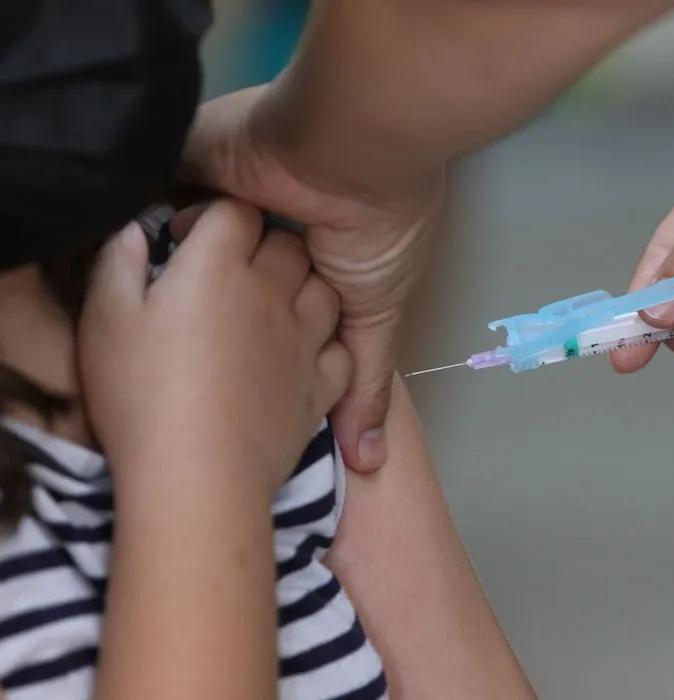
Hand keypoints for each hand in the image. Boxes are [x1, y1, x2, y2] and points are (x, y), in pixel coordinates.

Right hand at [79, 200, 351, 494]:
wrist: (197, 476)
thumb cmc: (140, 395)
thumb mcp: (105, 320)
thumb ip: (119, 262)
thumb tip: (135, 228)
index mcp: (218, 266)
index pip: (236, 212)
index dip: (216, 216)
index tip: (191, 239)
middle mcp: (273, 292)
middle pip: (289, 244)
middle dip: (266, 245)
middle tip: (235, 272)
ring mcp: (306, 340)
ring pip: (325, 290)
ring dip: (305, 288)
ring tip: (275, 307)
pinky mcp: (324, 386)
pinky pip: (342, 349)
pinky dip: (328, 345)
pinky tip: (303, 356)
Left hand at [180, 86, 442, 472]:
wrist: (354, 154)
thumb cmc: (375, 239)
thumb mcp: (375, 320)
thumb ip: (364, 386)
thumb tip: (371, 466)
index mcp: (312, 261)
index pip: (266, 308)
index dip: (244, 341)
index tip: (222, 383)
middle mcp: (273, 228)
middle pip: (221, 277)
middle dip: (203, 308)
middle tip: (178, 351)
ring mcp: (234, 195)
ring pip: (185, 238)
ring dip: (170, 263)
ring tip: (148, 308)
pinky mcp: (196, 165)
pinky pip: (154, 194)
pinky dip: (144, 219)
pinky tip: (135, 252)